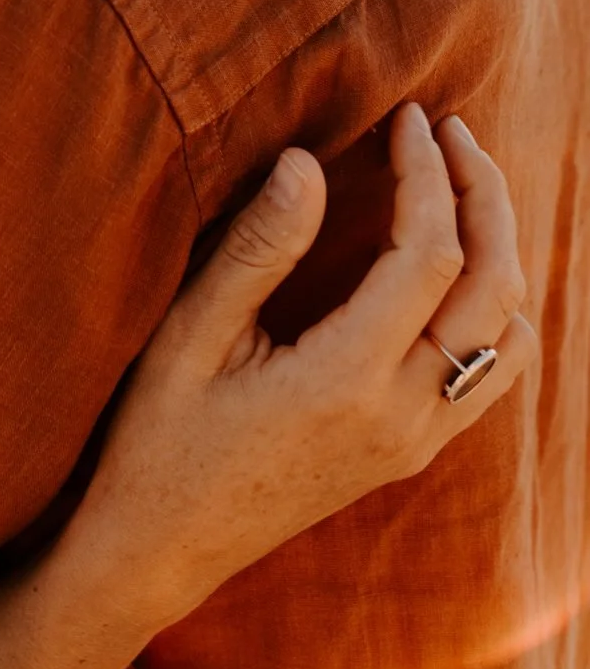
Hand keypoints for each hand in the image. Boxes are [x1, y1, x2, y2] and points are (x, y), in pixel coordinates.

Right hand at [79, 104, 535, 631]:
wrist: (159, 550)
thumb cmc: (158, 438)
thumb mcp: (189, 335)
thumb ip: (257, 247)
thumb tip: (308, 161)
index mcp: (348, 382)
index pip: (431, 256)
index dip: (429, 175)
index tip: (407, 117)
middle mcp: (402, 418)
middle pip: (495, 290)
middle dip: (485, 198)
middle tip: (454, 130)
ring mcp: (414, 444)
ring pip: (510, 339)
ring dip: (500, 254)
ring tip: (459, 189)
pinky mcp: (409, 456)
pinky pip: (491, 376)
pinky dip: (492, 308)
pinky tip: (447, 269)